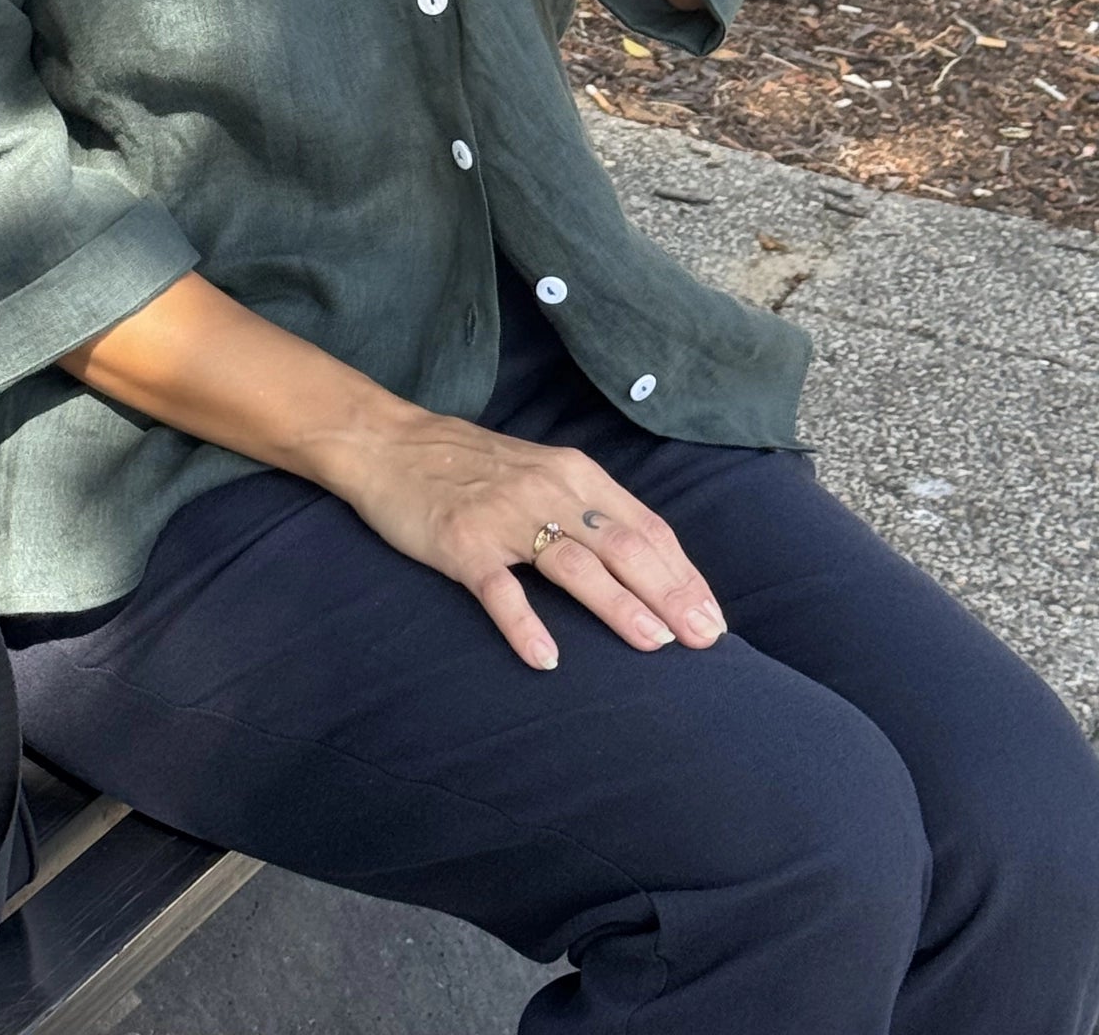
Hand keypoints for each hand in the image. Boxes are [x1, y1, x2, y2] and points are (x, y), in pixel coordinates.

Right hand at [328, 406, 729, 670]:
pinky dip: (524, 624)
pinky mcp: (460, 543)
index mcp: (574, 474)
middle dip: (670, 594)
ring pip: (573, 563)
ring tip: (653, 644)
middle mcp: (547, 490)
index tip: (713, 618)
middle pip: (622, 545)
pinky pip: (498, 588)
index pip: (646, 527)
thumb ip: (589, 509)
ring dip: (618, 605)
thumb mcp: (542, 473)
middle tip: (705, 640)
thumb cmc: (472, 465)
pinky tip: (547, 658)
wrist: (389, 443)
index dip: (684, 574)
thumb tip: (648, 566)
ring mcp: (503, 516)